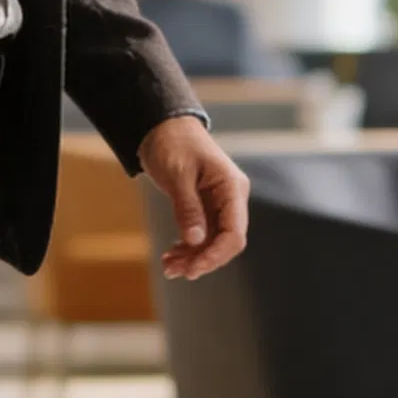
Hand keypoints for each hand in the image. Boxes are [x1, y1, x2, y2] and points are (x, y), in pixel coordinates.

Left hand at [138, 115, 249, 281]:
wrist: (163, 127)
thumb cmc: (172, 143)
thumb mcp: (177, 175)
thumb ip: (187, 208)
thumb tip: (196, 240)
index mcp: (231, 187)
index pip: (234, 232)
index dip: (216, 255)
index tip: (193, 268)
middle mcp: (231, 198)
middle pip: (226, 242)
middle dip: (202, 259)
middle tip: (175, 270)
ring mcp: (219, 204)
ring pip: (213, 242)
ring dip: (193, 257)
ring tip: (168, 265)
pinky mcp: (206, 207)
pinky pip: (202, 235)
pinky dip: (188, 248)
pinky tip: (171, 255)